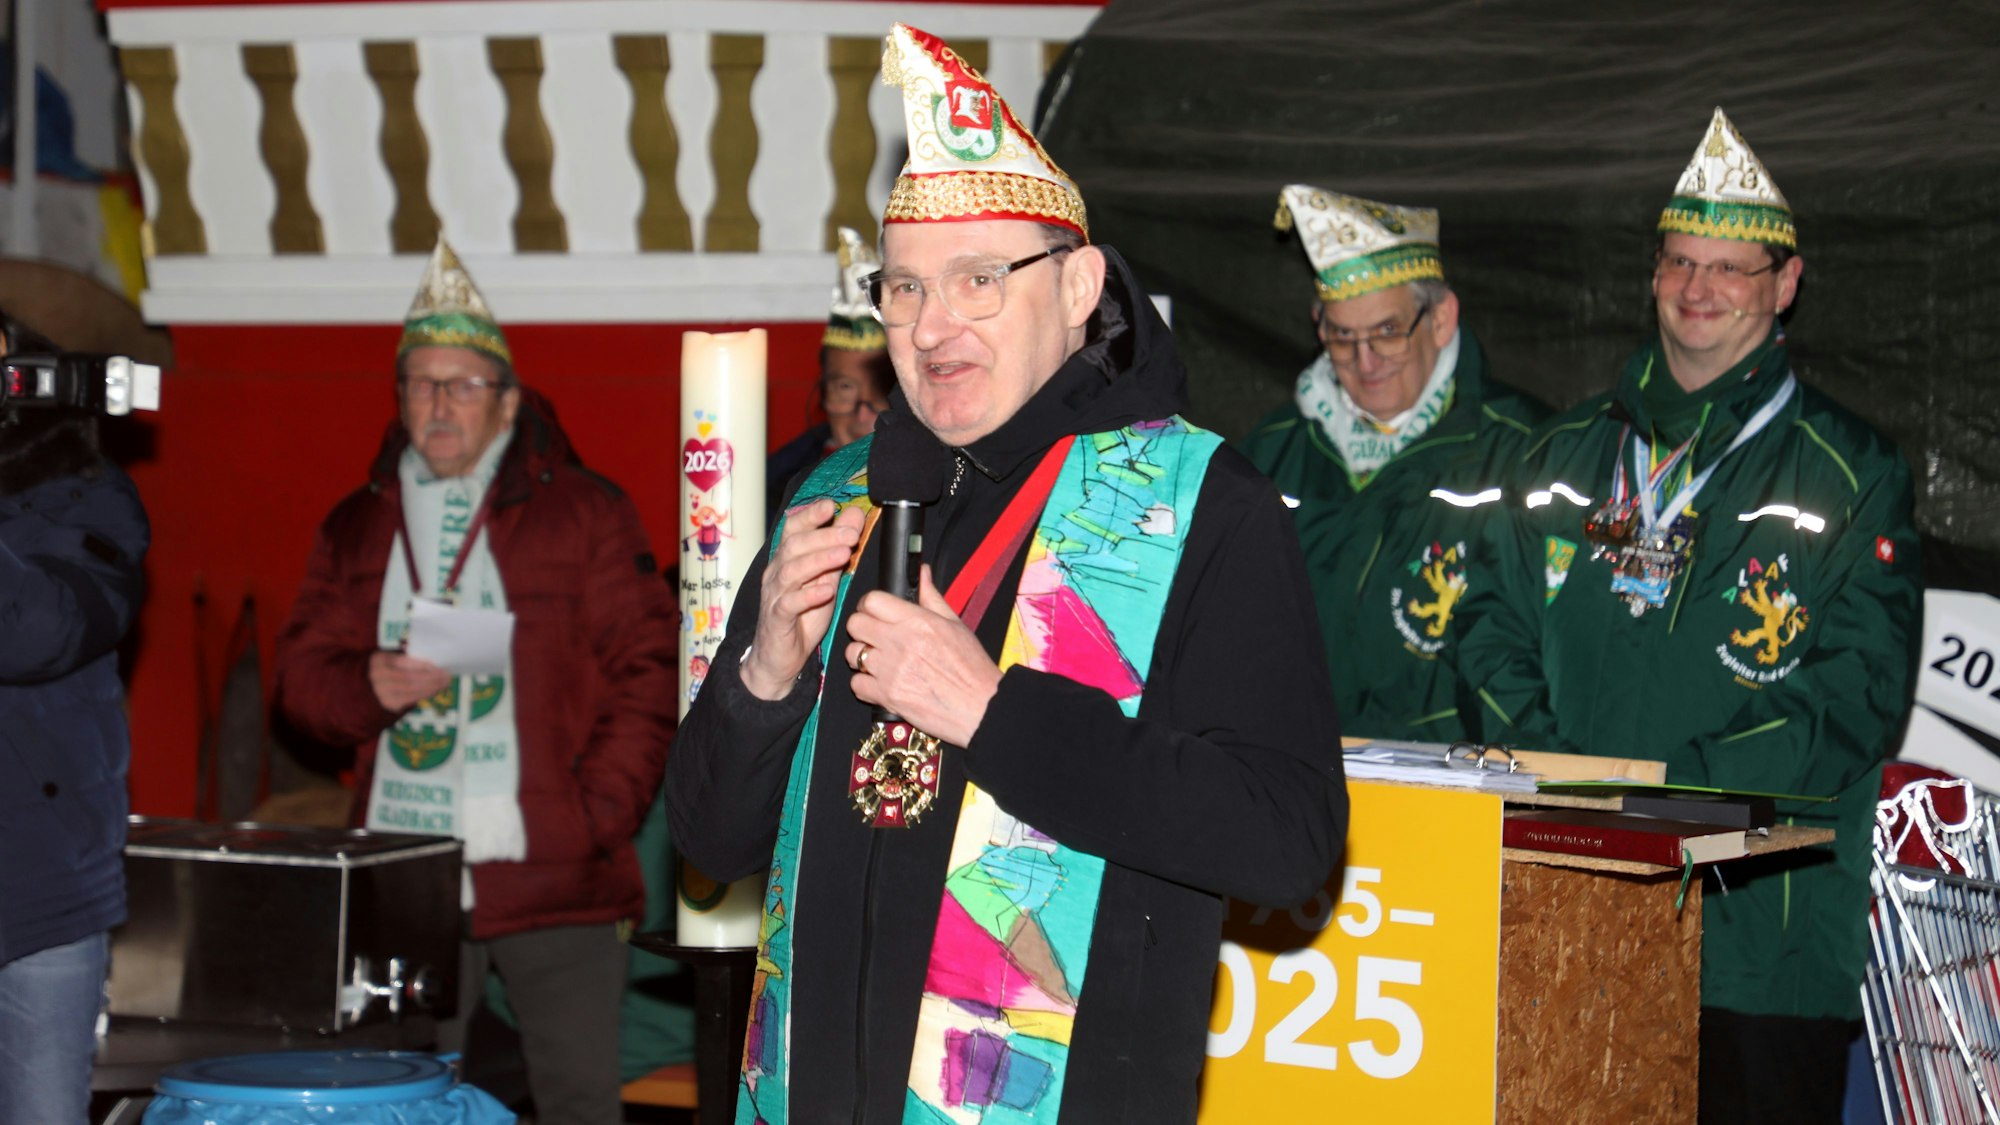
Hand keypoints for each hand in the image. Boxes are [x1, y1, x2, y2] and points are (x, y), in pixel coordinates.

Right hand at [369, 651, 451, 712]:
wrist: (364, 692)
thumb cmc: (382, 671)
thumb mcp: (387, 658)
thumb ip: (403, 655)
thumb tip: (426, 653)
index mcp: (379, 660)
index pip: (403, 662)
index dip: (421, 665)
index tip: (436, 665)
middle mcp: (379, 676)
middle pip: (410, 677)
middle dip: (431, 677)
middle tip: (446, 676)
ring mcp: (383, 692)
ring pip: (412, 689)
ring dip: (431, 686)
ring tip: (444, 683)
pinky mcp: (389, 704)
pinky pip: (411, 699)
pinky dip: (425, 694)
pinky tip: (435, 690)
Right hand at [741, 498, 865, 699]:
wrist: (779, 658)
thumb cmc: (803, 616)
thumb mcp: (826, 579)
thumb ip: (838, 549)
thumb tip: (854, 516)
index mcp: (787, 560)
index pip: (794, 529)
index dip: (810, 515)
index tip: (832, 505)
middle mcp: (777, 573)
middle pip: (794, 546)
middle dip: (824, 536)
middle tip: (851, 533)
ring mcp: (774, 596)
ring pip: (791, 571)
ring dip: (819, 559)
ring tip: (843, 554)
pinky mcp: (777, 619)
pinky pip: (789, 604)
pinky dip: (808, 595)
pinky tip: (826, 589)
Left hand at [845, 566, 1000, 746]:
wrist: (982, 708)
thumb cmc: (972, 667)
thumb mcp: (955, 625)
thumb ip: (931, 597)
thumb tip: (921, 572)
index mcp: (918, 622)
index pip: (872, 600)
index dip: (869, 604)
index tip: (874, 611)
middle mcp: (901, 643)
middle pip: (855, 624)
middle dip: (862, 628)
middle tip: (875, 636)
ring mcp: (891, 671)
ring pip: (852, 654)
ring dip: (862, 656)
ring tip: (879, 661)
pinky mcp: (888, 696)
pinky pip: (856, 684)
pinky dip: (865, 684)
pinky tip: (881, 682)